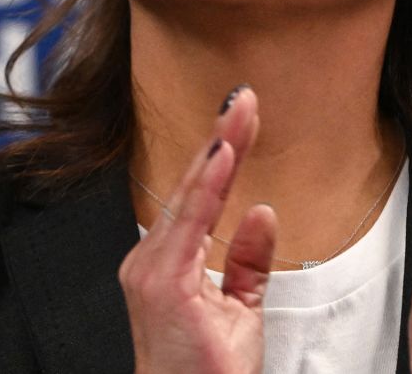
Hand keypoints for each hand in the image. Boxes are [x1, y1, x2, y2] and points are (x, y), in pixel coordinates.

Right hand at [118, 87, 276, 373]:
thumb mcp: (238, 312)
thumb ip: (247, 262)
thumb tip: (261, 214)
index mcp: (165, 266)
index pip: (199, 198)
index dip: (222, 155)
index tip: (241, 118)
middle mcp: (150, 262)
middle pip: (192, 187)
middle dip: (221, 139)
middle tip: (244, 98)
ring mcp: (151, 271)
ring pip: (192, 196)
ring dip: (219, 150)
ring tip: (240, 112)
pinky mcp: (162, 283)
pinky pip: (190, 222)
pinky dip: (208, 184)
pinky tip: (223, 154)